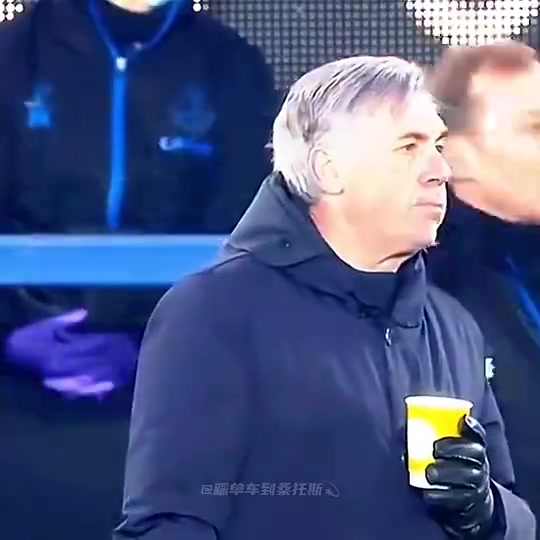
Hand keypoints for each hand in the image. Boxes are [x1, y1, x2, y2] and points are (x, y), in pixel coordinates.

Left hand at [423, 415, 494, 538]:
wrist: (467, 503)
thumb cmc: (449, 468)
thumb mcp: (445, 453)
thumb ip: (427, 438)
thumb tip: (404, 431)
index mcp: (474, 449)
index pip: (478, 435)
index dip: (473, 427)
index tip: (463, 420)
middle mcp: (480, 465)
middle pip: (475, 452)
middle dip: (455, 448)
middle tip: (435, 449)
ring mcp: (478, 484)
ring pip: (469, 476)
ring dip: (447, 473)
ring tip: (430, 473)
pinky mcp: (469, 504)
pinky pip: (459, 499)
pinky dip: (441, 496)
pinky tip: (427, 493)